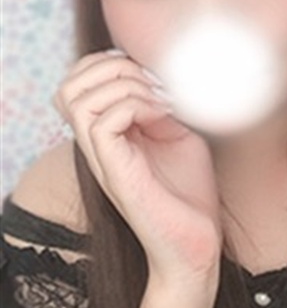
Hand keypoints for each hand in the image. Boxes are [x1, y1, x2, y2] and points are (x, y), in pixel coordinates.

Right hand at [54, 50, 222, 290]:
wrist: (197, 244)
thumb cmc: (189, 193)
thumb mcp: (178, 135)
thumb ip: (161, 107)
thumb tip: (157, 82)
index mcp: (109, 135)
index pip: (77, 84)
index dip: (105, 63)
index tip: (148, 72)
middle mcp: (98, 146)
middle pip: (69, 87)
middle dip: (111, 68)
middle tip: (153, 83)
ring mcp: (104, 160)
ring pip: (78, 101)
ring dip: (124, 86)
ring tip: (160, 100)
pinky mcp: (117, 174)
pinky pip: (102, 124)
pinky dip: (134, 106)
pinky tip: (164, 116)